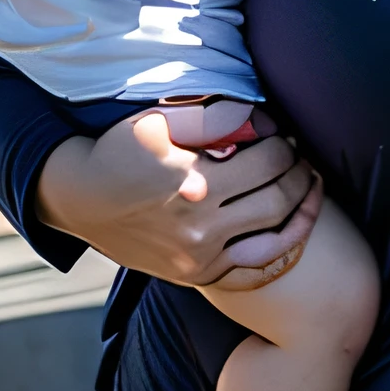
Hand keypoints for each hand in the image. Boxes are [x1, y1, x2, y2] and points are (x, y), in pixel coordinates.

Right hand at [36, 106, 320, 291]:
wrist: (80, 201)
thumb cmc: (121, 151)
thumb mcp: (159, 121)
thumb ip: (215, 115)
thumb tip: (265, 118)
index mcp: (193, 182)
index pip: (268, 161)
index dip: (284, 145)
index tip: (282, 136)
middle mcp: (200, 225)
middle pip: (278, 198)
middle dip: (299, 173)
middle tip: (299, 158)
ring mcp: (200, 256)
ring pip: (275, 236)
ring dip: (303, 209)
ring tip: (308, 187)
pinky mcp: (197, 275)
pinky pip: (255, 268)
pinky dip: (282, 248)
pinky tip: (295, 226)